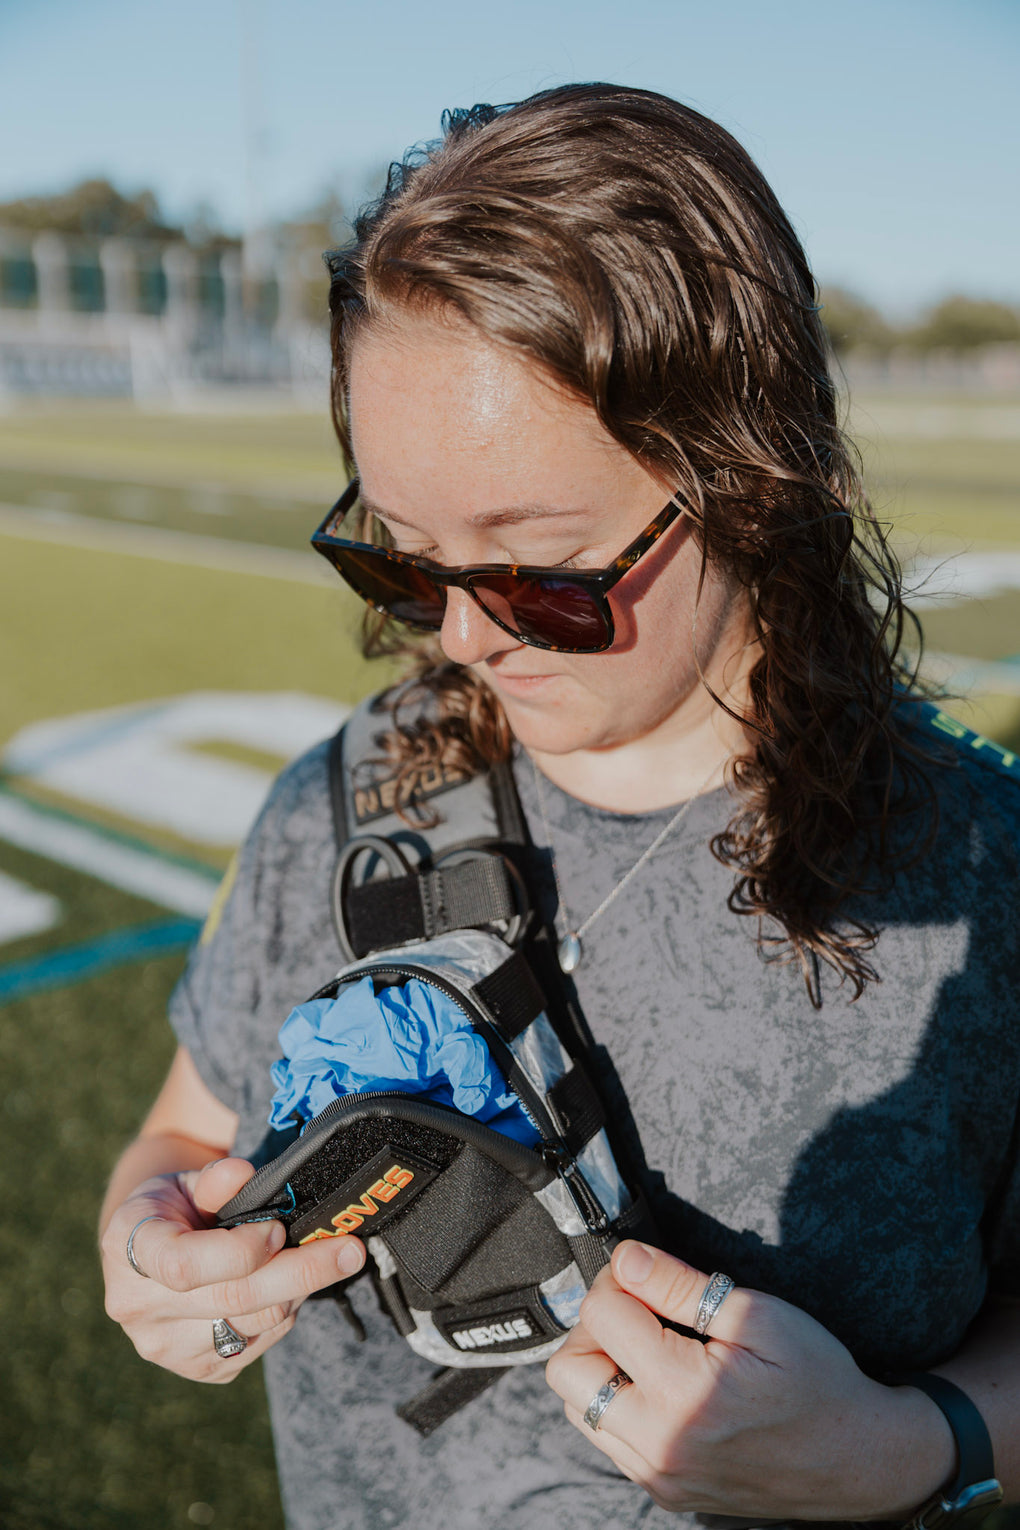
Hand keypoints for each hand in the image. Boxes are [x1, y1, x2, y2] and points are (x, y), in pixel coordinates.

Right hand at [101, 1158, 365, 1382]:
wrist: (152, 1251)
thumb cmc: (174, 1206)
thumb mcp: (185, 1179)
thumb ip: (214, 1179)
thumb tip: (242, 1173)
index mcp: (128, 1249)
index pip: (183, 1265)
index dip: (240, 1250)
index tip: (278, 1228)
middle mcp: (138, 1308)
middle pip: (234, 1300)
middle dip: (302, 1271)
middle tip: (350, 1250)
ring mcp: (167, 1347)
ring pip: (254, 1326)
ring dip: (298, 1291)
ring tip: (317, 1259)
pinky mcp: (199, 1369)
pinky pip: (258, 1346)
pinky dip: (286, 1313)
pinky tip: (288, 1285)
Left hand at [545, 1241, 954, 1519]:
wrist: (861, 1459)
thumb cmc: (818, 1380)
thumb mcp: (758, 1315)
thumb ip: (680, 1286)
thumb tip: (626, 1258)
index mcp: (681, 1394)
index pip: (601, 1315)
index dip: (621, 1278)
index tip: (649, 1272)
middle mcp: (659, 1444)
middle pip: (568, 1370)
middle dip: (595, 1325)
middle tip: (640, 1308)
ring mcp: (658, 1475)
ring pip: (580, 1408)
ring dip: (602, 1366)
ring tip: (651, 1345)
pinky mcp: (664, 1491)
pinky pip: (609, 1438)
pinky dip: (620, 1402)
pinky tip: (662, 1382)